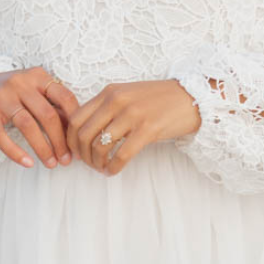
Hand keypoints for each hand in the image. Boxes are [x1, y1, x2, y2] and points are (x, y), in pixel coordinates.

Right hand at [0, 65, 81, 168]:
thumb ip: (53, 106)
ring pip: (28, 125)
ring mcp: (1, 97)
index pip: (64, 96)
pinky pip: (2, 136)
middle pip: (47, 114)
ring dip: (42, 148)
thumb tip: (75, 131)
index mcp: (37, 76)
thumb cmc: (11, 94)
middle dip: (60, 141)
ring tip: (51, 164)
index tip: (79, 140)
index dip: (75, 120)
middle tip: (67, 160)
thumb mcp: (34, 92)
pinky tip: (28, 163)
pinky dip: (16, 152)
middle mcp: (20, 83)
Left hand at [65, 79, 201, 176]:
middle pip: (83, 134)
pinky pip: (121, 155)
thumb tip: (85, 134)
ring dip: (97, 163)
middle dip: (82, 155)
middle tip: (89, 165)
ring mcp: (132, 114)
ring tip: (102, 168)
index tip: (76, 152)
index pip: (76, 118)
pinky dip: (113, 167)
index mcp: (109, 92)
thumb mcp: (128, 95)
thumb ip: (107, 108)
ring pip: (99, 146)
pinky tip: (113, 171)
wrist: (193, 97)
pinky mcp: (148, 129)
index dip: (70, 140)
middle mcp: (117, 100)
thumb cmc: (159, 100)